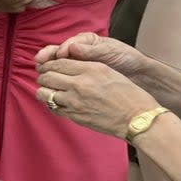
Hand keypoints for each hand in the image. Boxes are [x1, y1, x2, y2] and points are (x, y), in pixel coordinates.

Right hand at [35, 32, 143, 78]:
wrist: (138, 74)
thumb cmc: (126, 58)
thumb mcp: (110, 51)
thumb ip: (92, 50)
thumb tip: (72, 47)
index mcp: (85, 42)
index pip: (67, 44)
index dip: (59, 50)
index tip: (58, 55)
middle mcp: (78, 53)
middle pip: (57, 54)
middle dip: (47, 58)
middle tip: (39, 64)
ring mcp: (78, 66)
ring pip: (58, 67)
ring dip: (48, 70)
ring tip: (40, 74)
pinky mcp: (79, 79)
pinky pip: (64, 79)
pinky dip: (56, 82)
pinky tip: (50, 86)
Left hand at [36, 58, 157, 138]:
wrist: (136, 118)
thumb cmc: (128, 94)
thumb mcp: (108, 71)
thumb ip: (86, 67)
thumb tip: (67, 66)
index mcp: (90, 69)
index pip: (58, 62)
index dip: (49, 63)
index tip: (48, 65)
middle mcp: (79, 84)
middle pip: (47, 76)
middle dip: (44, 75)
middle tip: (46, 76)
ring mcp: (75, 102)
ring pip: (44, 92)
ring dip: (44, 89)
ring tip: (49, 89)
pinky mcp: (74, 116)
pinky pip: (52, 107)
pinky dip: (50, 103)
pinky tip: (57, 101)